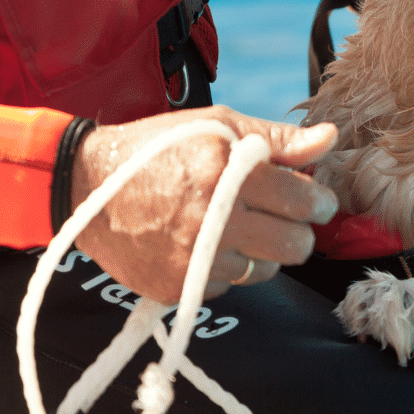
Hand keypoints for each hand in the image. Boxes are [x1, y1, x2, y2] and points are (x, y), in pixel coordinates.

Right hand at [70, 106, 339, 303]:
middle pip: (295, 247)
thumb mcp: (219, 126)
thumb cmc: (159, 148)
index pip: (304, 201)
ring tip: (236, 226)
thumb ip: (278, 138)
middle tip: (284, 218)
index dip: (319, 201)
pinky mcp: (176, 287)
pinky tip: (205, 243)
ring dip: (262, 252)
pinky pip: (228, 285)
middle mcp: (213, 220)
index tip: (315, 199)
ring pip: (265, 270)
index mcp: (228, 172)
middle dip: (298, 232)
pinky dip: (226, 268)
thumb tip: (329, 139)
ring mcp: (193, 259)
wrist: (85, 184)